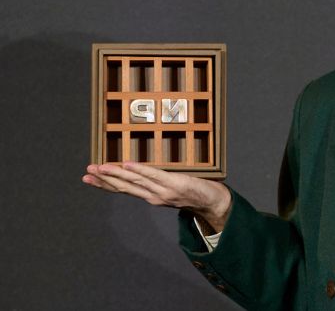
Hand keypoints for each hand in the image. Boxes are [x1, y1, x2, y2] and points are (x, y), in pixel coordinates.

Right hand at [82, 162, 231, 231]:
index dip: (105, 184)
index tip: (89, 177)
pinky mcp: (174, 183)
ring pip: (134, 181)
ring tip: (99, 167)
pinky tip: (125, 165)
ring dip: (115, 174)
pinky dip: (139, 170)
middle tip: (86, 171)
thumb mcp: (172, 188)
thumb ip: (159, 182)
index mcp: (152, 197)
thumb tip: (146, 170)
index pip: (124, 189)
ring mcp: (163, 190)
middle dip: (104, 179)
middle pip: (125, 186)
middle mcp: (154, 196)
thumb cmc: (195, 192)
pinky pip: (154, 175)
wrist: (215, 202)